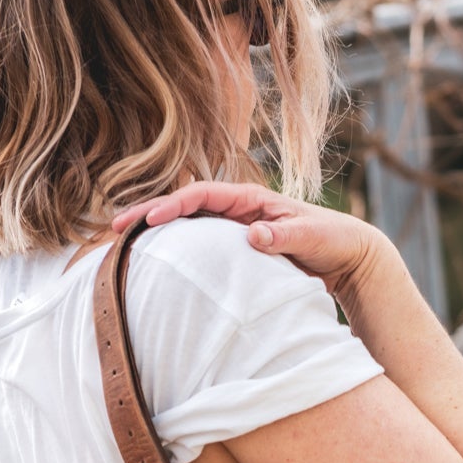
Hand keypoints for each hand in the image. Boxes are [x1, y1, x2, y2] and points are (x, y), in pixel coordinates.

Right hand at [109, 181, 395, 297]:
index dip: (173, 206)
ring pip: (186, 227)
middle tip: (114, 229)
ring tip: (121, 246)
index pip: (202, 196)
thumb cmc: (332, 239)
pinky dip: (175, 251)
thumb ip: (284, 235)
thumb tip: (253, 235)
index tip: (149, 222)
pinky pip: (198, 246)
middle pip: (184, 207)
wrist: (348, 253)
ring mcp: (234, 229)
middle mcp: (237, 210)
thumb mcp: (312, 236)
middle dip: (148, 214)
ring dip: (155, 233)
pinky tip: (154, 266)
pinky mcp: (236, 249)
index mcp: (251, 200)